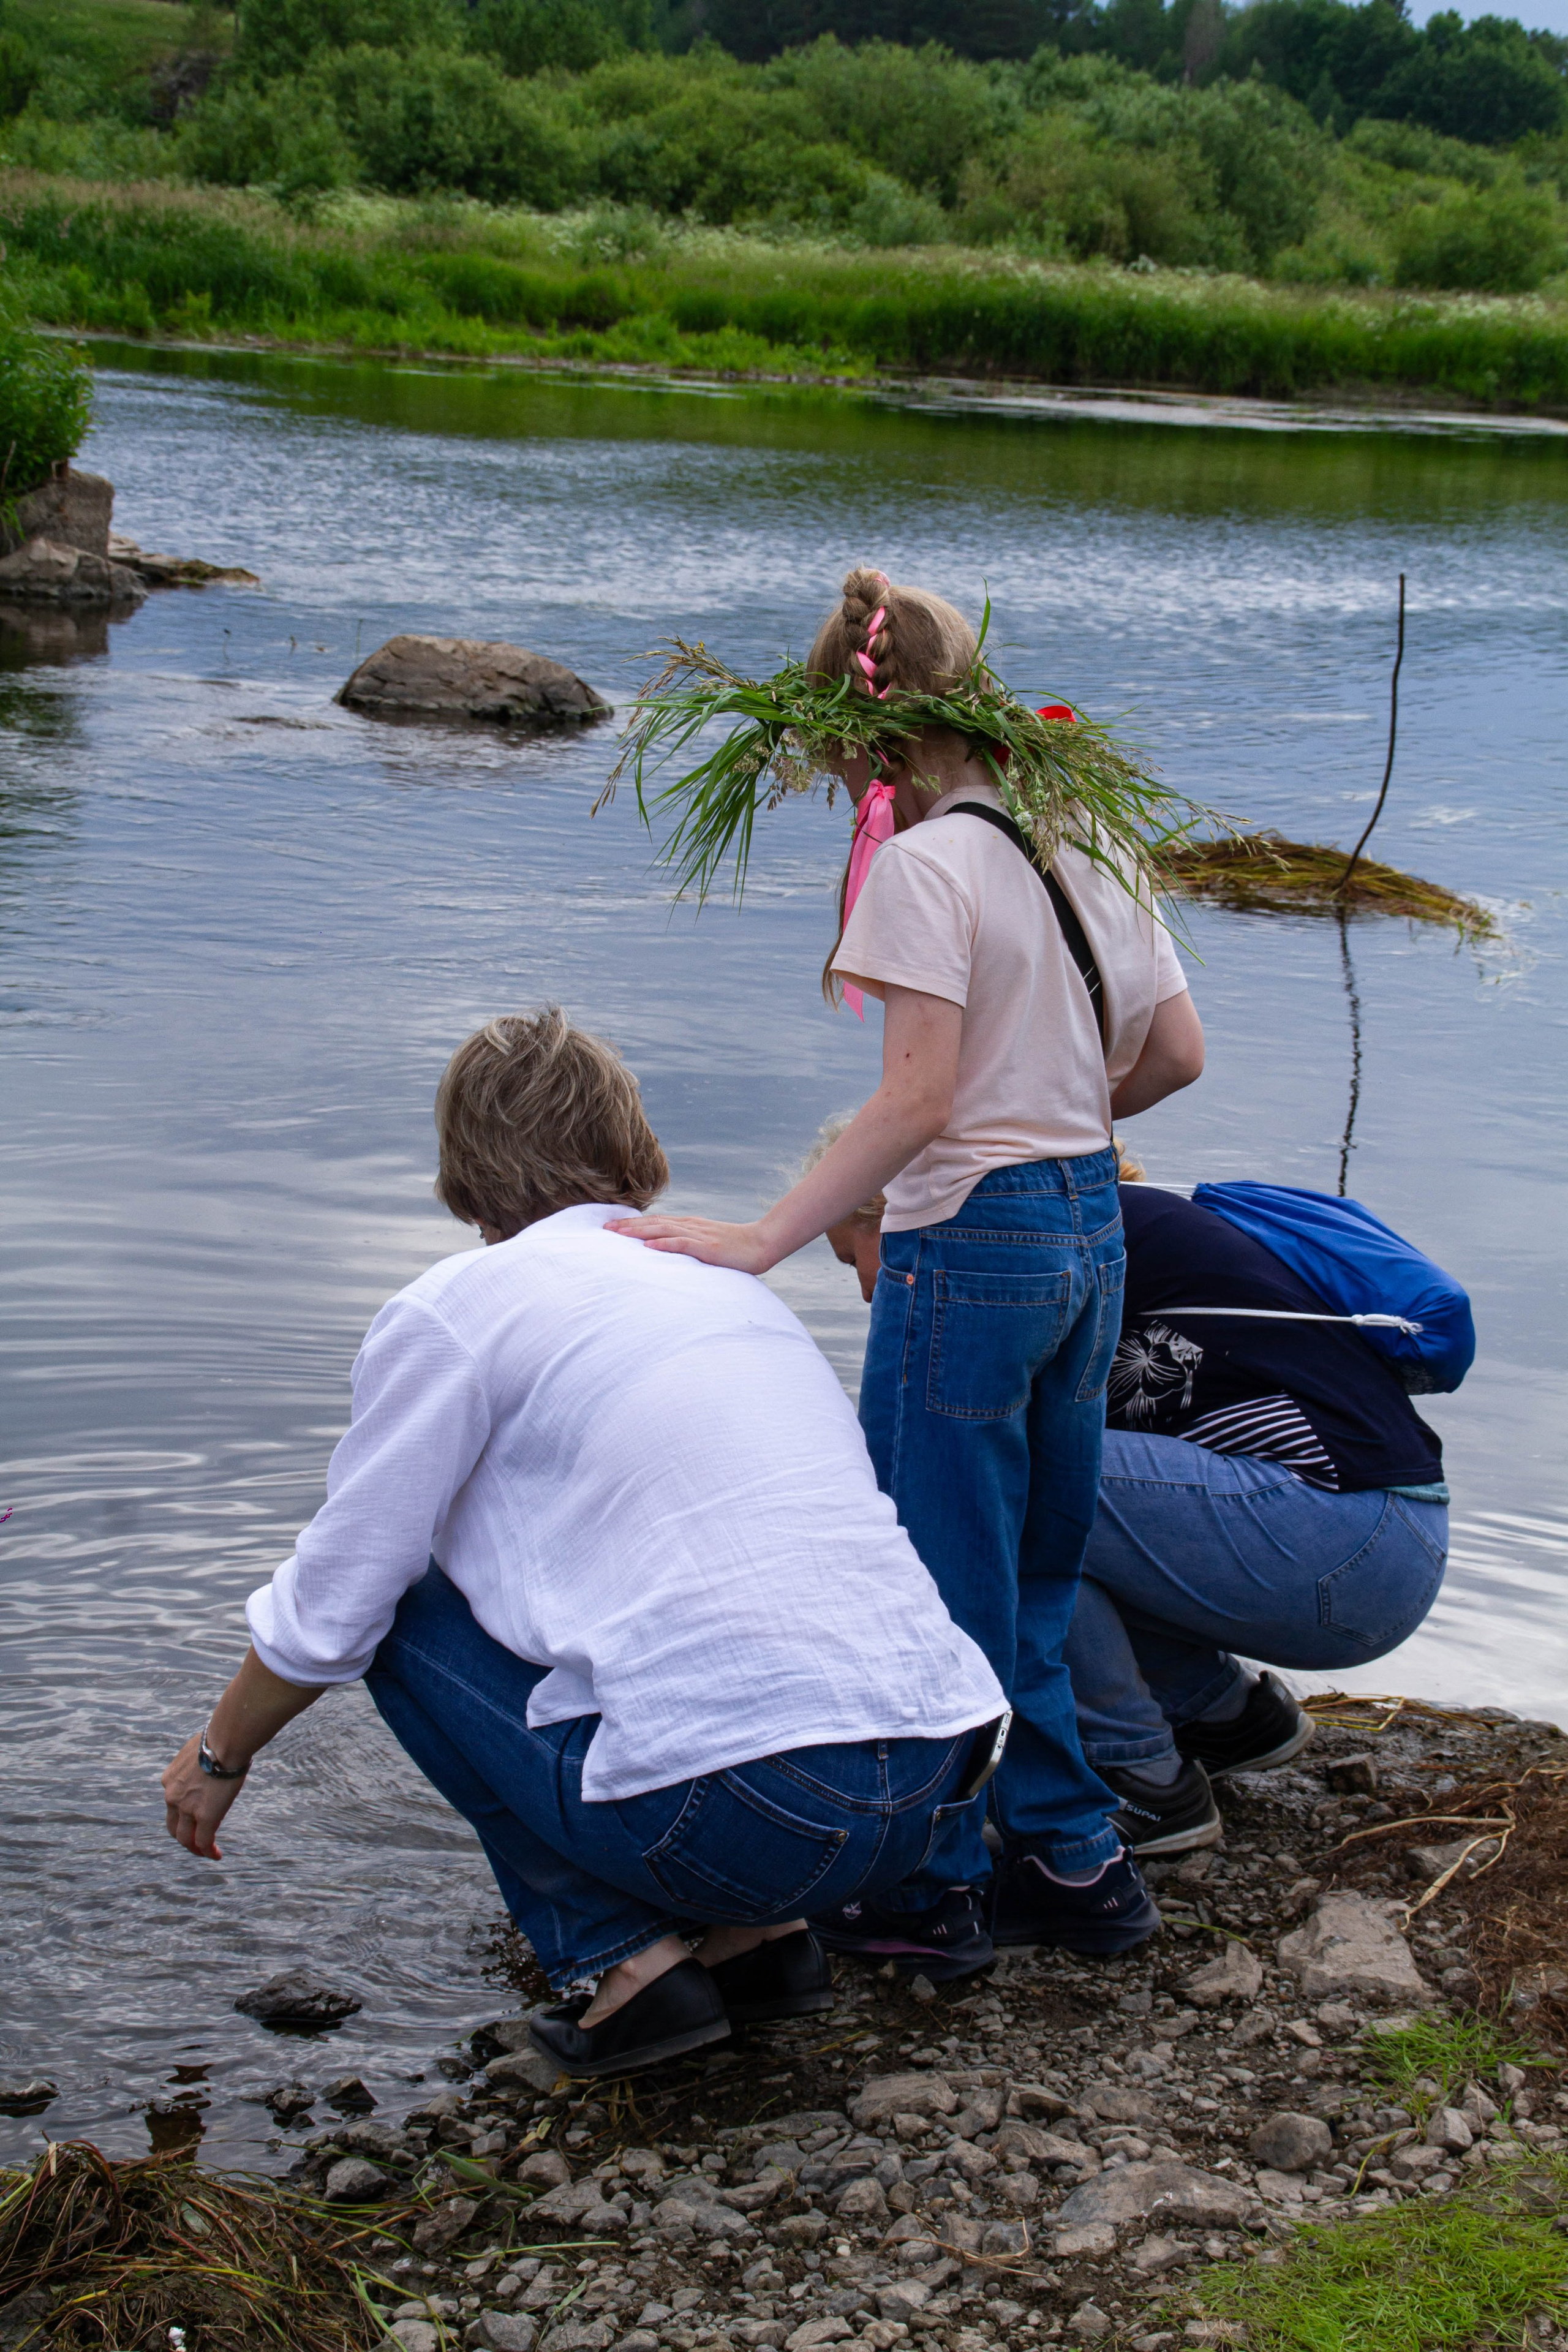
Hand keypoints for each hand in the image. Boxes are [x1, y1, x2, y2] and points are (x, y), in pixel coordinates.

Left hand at [162, 1732, 246, 1861]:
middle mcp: (172, 1796)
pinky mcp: (205, 1817)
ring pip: (185, 1838)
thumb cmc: (218, 1737)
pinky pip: (203, 1841)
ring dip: (194, 1848)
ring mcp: (187, 1808)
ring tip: (205, 1853)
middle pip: (173, 1825)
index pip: (173, 1802)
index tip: (196, 1812)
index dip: (184, 1810)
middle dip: (183, 1835)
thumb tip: (213, 1755)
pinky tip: (216, 1855)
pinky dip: (208, 1851)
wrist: (224, 1741)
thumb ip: (198, 1760)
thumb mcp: (198, 1749)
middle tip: (195, 1841)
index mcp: (169, 1779)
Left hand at [605, 1214, 774, 1274]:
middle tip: (604, 1229)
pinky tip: (649, 1247)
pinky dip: (665, 1245)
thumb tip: (666, 1254)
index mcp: (689, 1225)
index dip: (632, 1223)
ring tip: (618, 1235)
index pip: (655, 1222)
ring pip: (663, 1231)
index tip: (610, 1227)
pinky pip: (683, 1244)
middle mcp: (690, 1226)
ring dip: (639, 1232)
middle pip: (654, 1223)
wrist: (763, 1244)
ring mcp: (700, 1236)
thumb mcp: (706, 1246)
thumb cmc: (736, 1249)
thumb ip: (687, 1247)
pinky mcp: (709, 1248)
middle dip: (628, 1226)